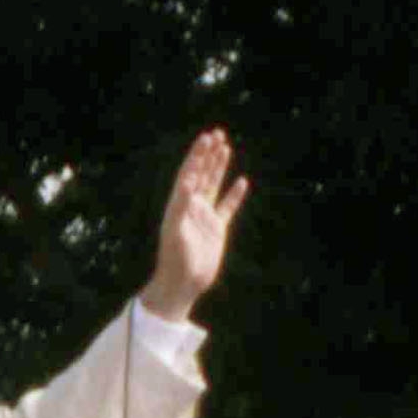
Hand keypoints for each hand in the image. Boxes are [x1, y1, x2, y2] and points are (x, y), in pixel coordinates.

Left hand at [139, 128, 249, 322]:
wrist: (183, 283)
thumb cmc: (174, 258)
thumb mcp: (175, 230)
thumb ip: (180, 205)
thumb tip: (187, 181)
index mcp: (178, 204)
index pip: (189, 173)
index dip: (197, 155)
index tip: (206, 138)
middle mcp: (191, 207)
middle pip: (201, 174)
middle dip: (208, 155)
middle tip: (217, 134)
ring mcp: (204, 217)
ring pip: (213, 186)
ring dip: (219, 168)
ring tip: (226, 148)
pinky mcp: (217, 230)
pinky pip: (227, 208)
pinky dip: (235, 195)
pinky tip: (242, 182)